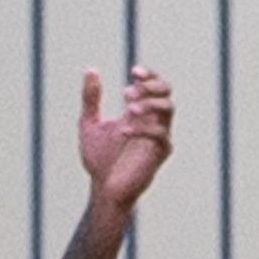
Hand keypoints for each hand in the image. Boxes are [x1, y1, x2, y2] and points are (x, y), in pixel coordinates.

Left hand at [79, 64, 173, 208]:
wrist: (103, 189)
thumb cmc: (99, 158)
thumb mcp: (89, 123)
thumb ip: (91, 99)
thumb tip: (90, 70)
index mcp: (140, 111)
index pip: (153, 84)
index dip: (148, 74)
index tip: (134, 71)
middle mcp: (152, 119)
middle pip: (166, 91)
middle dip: (151, 85)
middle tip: (128, 92)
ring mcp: (159, 135)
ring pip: (168, 108)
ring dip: (149, 103)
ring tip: (128, 106)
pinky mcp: (160, 153)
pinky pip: (161, 135)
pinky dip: (143, 128)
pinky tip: (123, 130)